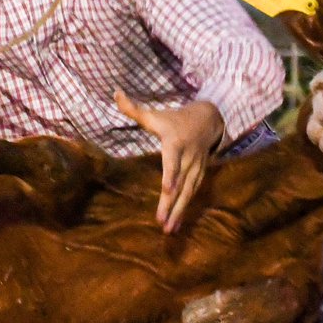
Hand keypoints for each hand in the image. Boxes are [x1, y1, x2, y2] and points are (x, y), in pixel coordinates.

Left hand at [114, 91, 223, 233]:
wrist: (208, 119)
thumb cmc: (174, 119)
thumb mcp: (154, 114)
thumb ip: (133, 108)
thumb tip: (115, 93)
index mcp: (175, 143)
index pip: (173, 160)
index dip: (172, 174)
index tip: (168, 189)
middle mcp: (188, 157)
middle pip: (180, 183)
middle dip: (172, 203)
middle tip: (162, 222)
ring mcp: (196, 168)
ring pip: (188, 192)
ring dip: (179, 212)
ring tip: (168, 229)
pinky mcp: (200, 175)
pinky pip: (192, 194)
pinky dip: (185, 210)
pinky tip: (176, 224)